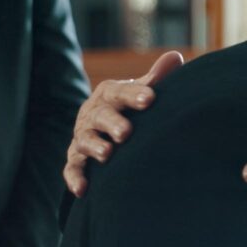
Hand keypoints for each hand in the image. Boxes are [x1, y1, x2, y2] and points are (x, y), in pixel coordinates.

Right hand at [64, 51, 183, 195]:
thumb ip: (156, 78)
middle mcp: (92, 114)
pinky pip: (71, 168)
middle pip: (100, 116)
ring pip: (84, 141)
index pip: (120, 92)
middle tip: (126, 132)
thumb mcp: (142, 92)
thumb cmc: (130, 108)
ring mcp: (83, 137)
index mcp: (109, 95)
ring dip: (94, 147)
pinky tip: (83, 189)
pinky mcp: (76, 159)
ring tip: (107, 153)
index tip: (151, 98)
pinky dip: (74, 178)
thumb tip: (175, 57)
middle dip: (112, 123)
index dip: (134, 95)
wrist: (106, 126)